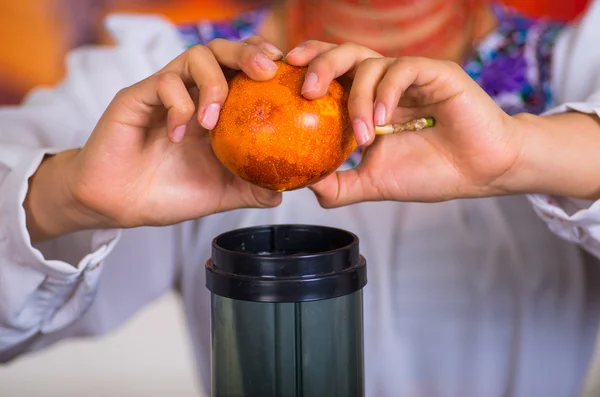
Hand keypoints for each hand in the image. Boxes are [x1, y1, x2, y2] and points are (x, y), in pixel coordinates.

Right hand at [28, 37, 285, 239]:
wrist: (121, 205)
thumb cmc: (168, 193)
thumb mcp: (220, 193)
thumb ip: (250, 189)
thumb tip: (283, 191)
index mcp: (214, 109)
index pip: (242, 70)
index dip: (265, 62)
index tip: (286, 73)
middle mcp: (192, 93)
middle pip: (222, 50)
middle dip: (247, 52)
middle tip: (266, 71)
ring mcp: (165, 93)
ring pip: (195, 55)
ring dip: (213, 83)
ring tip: (212, 121)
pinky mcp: (137, 97)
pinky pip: (164, 83)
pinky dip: (179, 106)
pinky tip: (178, 136)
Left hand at [286, 41, 522, 206]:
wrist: (480, 172)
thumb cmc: (431, 171)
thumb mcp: (374, 182)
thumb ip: (339, 184)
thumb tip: (303, 186)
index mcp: (367, 99)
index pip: (331, 72)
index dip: (306, 68)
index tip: (282, 78)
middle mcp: (384, 82)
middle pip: (343, 53)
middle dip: (319, 64)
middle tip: (305, 91)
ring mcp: (409, 75)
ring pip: (370, 61)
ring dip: (358, 97)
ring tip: (362, 135)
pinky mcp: (436, 73)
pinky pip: (402, 69)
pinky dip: (387, 92)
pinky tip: (385, 120)